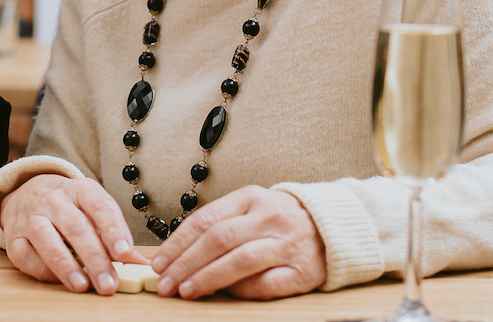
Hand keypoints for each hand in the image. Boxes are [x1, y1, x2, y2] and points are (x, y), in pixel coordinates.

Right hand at [0, 174, 147, 294]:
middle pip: (76, 227)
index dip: (113, 229)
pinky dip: (43, 270)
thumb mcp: (93, 210)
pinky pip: (25, 255)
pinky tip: (59, 280)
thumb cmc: (69, 207)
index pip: (100, 206)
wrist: (26, 193)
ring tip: (82, 285)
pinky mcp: (14, 236)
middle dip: (94, 258)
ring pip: (47, 239)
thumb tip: (140, 264)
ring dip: (66, 265)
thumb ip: (115, 236)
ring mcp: (31, 217)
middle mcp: (54, 199)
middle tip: (109, 283)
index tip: (125, 253)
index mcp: (80, 189)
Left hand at [150, 186, 325, 299]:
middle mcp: (269, 218)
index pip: (205, 220)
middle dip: (185, 263)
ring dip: (207, 277)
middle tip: (165, 283)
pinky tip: (224, 294)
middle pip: (218, 239)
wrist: (334, 227)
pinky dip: (242, 290)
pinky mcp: (303, 271)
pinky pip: (266, 283)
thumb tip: (178, 255)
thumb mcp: (251, 208)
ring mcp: (288, 243)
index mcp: (251, 198)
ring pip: (240, 260)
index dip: (177, 243)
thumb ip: (220, 224)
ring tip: (185, 291)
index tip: (158, 262)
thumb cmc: (279, 220)